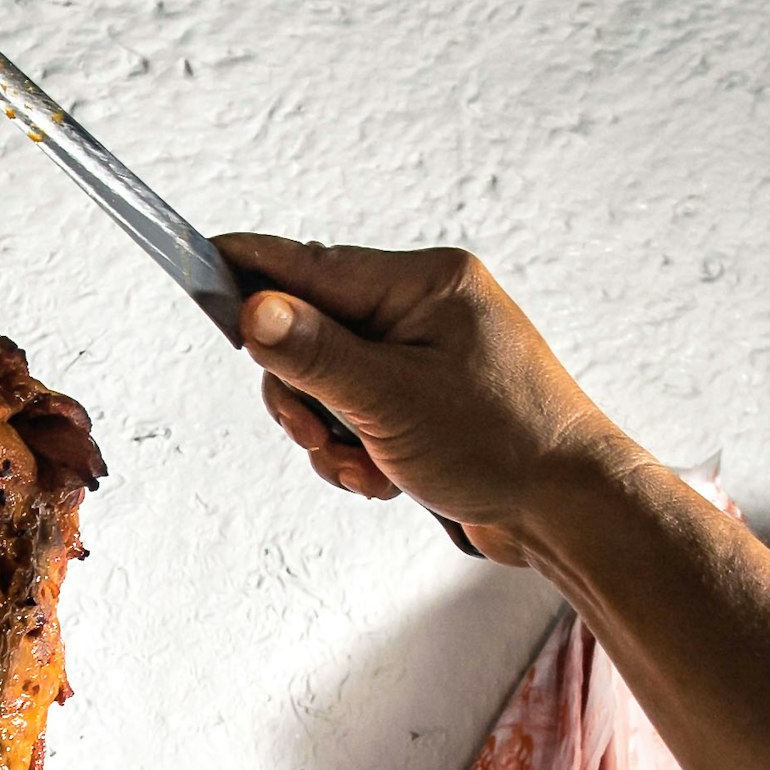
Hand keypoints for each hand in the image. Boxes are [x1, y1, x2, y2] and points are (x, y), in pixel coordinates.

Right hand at [213, 235, 635, 562]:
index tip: (201, 262)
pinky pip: (360, 415)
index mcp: (424, 283)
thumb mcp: (392, 400)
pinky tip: (385, 477)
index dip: (253, 272)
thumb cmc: (502, 444)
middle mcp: (425, 308)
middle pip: (313, 334)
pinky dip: (358, 452)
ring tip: (367, 467)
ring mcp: (427, 355)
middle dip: (304, 395)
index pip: (314, 267)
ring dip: (333, 435)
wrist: (568, 508)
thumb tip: (254, 310)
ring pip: (331, 384)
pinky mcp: (428, 401)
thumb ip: (316, 354)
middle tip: (320, 437)